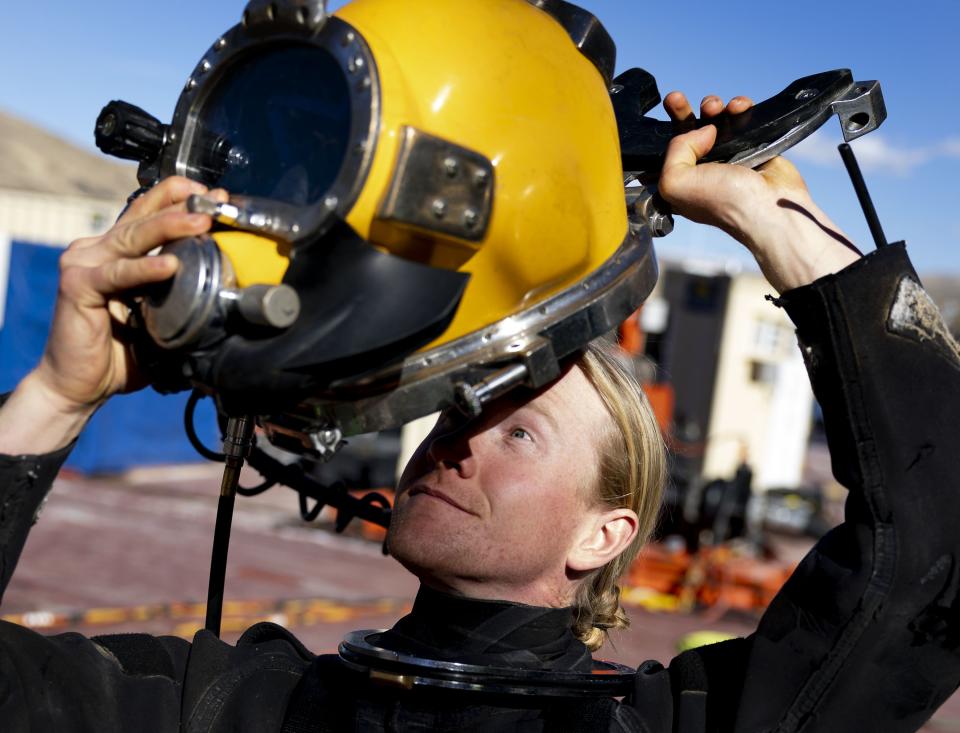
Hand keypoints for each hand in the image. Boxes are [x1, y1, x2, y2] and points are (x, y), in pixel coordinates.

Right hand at [0, 177, 223, 453]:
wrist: (82, 385)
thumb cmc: (122, 352)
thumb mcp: (161, 315)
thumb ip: (182, 294)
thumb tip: (231, 286)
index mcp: (119, 252)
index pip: (150, 215)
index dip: (182, 200)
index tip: (216, 196)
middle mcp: (99, 250)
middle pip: (144, 217)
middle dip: (183, 205)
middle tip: (215, 201)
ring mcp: (86, 264)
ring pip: (133, 237)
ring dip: (170, 226)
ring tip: (202, 222)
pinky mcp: (78, 286)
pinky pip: (118, 274)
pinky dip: (145, 269)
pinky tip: (170, 265)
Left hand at [657, 92, 860, 292]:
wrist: (770, 206)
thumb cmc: (723, 201)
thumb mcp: (675, 182)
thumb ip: (675, 150)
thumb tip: (703, 129)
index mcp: (681, 181)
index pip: (667, 150)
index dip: (665, 129)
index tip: (669, 106)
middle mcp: (702, 169)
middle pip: (688, 131)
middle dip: (682, 111)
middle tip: (677, 99)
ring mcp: (727, 157)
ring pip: (714, 121)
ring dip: (713, 106)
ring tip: (715, 107)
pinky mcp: (752, 147)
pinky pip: (741, 119)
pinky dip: (740, 108)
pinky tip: (740, 107)